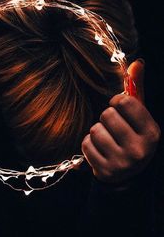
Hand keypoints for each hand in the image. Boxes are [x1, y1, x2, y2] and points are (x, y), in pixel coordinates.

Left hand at [81, 60, 160, 182]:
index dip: (117, 102)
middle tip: (114, 129)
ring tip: (108, 140)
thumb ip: (137, 89)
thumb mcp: (139, 115)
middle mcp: (139, 150)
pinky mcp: (104, 171)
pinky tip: (100, 151)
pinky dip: (89, 145)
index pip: (124, 102)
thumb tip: (137, 62)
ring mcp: (122, 163)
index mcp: (152, 133)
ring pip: (95, 130)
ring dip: (97, 132)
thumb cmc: (132, 137)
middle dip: (107, 118)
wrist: (127, 174)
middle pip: (107, 115)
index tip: (118, 108)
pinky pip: (85, 144)